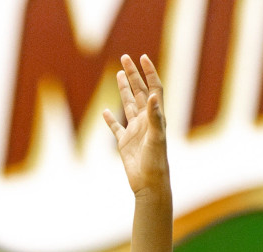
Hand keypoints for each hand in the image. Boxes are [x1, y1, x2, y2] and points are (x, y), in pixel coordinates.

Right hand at [103, 54, 169, 196]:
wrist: (150, 183)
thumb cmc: (156, 162)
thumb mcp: (156, 138)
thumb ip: (154, 116)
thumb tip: (151, 95)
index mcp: (155, 117)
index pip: (153, 88)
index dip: (149, 72)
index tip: (143, 57)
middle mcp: (145, 121)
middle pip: (139, 92)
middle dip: (133, 74)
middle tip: (125, 58)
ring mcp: (134, 131)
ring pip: (128, 105)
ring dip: (124, 89)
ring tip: (118, 74)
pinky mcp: (124, 143)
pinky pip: (116, 128)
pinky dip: (110, 119)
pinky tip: (105, 112)